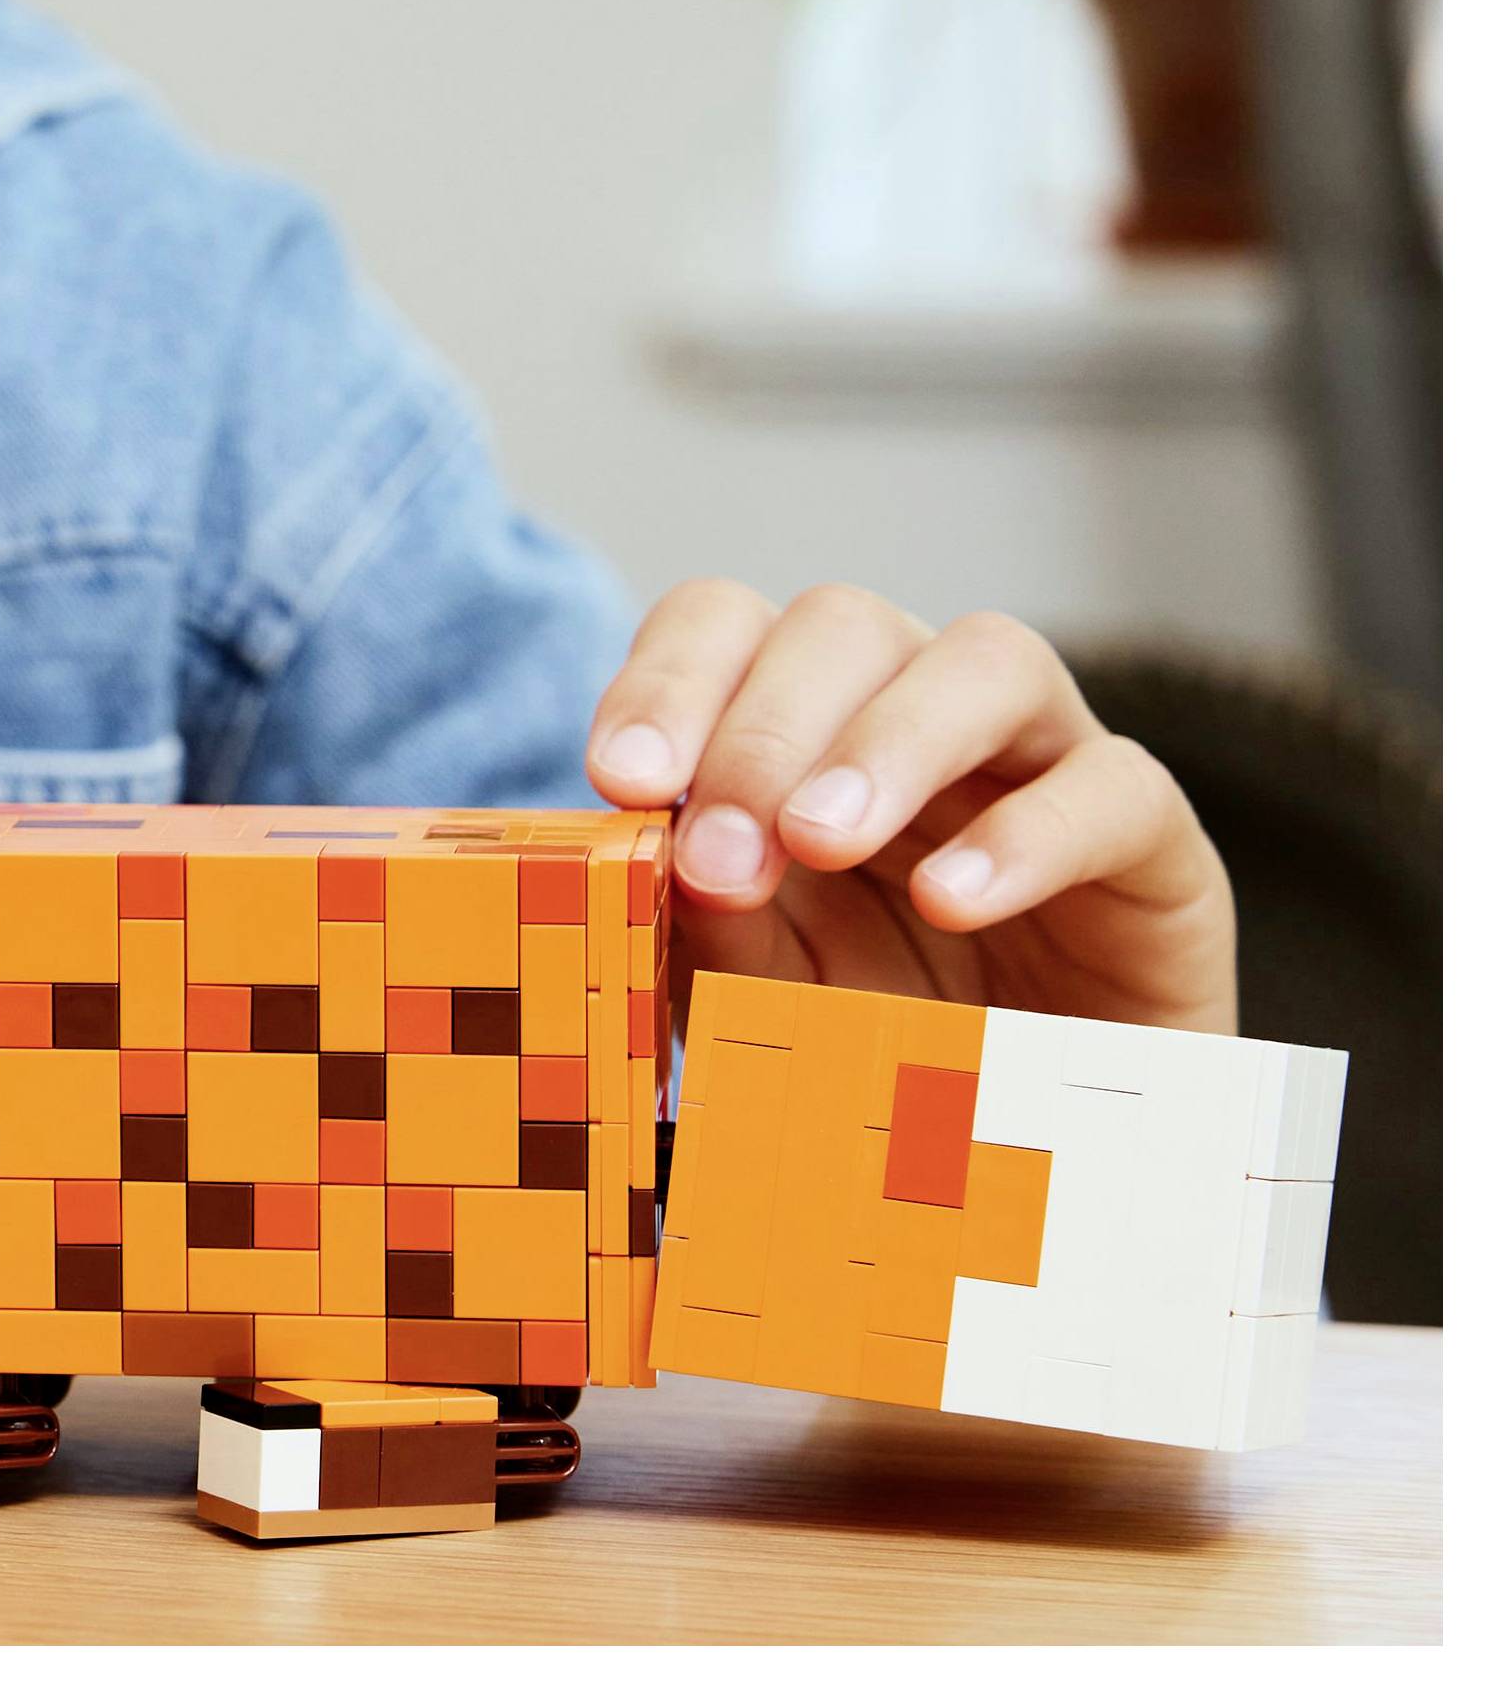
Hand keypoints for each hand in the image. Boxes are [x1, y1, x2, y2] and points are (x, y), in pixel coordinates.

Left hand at [584, 581, 1236, 1034]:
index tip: (623, 779)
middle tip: (719, 850)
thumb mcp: (759, 989)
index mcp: (802, 722)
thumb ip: (709, 926)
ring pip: (988, 658)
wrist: (1038, 1152)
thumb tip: (667, 854)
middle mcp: (918, 710)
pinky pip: (1113, 788)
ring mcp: (1043, 760)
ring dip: (888, 742)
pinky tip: (951, 904)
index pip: (725, 626)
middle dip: (763, 729)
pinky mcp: (1153, 840)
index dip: (666, 680)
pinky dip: (1026, 837)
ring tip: (818, 841)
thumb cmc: (875, 1044)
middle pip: (844, 623)